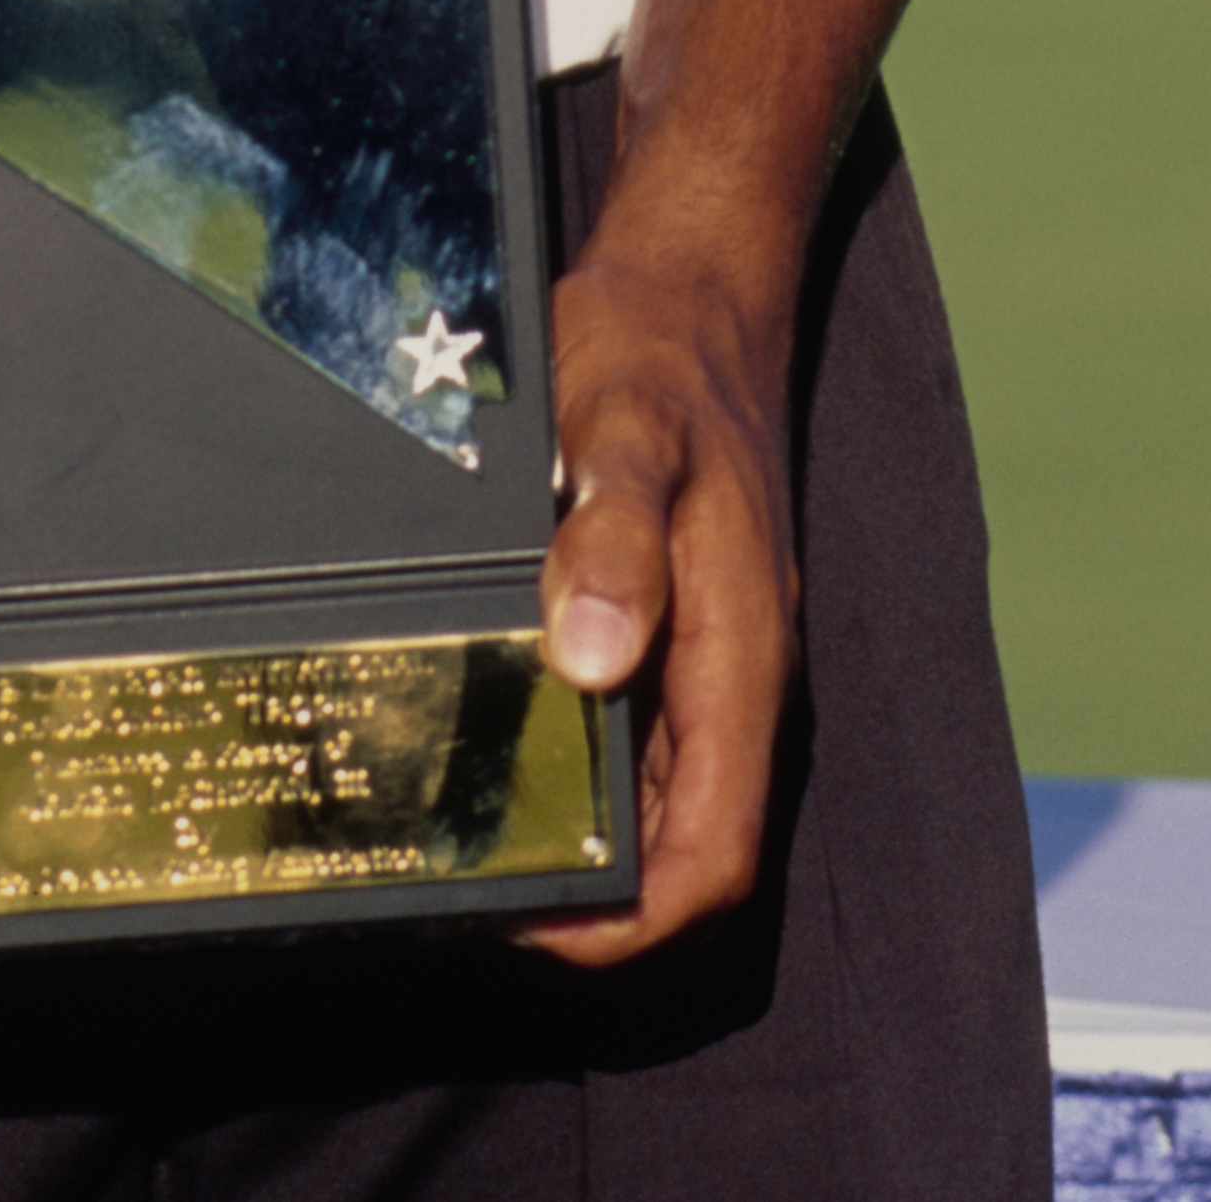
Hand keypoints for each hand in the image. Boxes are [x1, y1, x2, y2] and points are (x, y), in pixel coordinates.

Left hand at [512, 210, 800, 969]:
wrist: (692, 287)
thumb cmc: (656, 354)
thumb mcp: (622, 427)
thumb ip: (613, 539)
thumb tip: (592, 661)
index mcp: (739, 656)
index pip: (714, 855)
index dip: (634, 920)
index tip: (535, 925)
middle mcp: (734, 676)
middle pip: (687, 851)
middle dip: (597, 901)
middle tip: (476, 894)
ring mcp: (707, 657)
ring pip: (662, 802)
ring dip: (588, 844)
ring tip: (470, 844)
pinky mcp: (676, 628)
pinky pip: (640, 739)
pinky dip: (583, 775)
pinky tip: (502, 756)